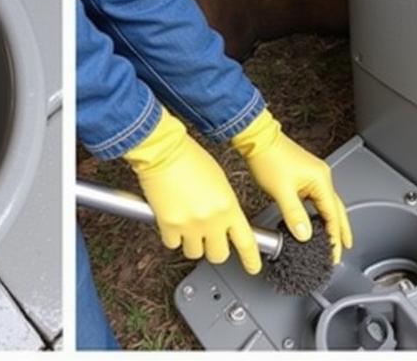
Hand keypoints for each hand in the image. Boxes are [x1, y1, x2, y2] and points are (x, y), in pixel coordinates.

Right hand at [124, 108, 261, 273]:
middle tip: (208, 239)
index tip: (252, 267)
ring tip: (186, 227)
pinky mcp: (169, 225)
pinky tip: (171, 222)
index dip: (251, 260)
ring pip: (195, 253)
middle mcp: (212, 220)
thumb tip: (223, 219)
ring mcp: (191, 225)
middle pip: (219, 254)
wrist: (164, 150)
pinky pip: (172, 244)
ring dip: (191, 243)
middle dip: (214, 248)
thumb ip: (224, 204)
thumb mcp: (219, 181)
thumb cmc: (189, 158)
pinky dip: (171, 237)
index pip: (247, 242)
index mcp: (229, 207)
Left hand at [232, 109, 352, 263]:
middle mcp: (321, 176)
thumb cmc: (268, 157)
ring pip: (326, 203)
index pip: (333, 215)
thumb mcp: (281, 190)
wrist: (256, 137)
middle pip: (336, 209)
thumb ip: (294, 215)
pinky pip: (316, 197)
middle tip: (344, 247)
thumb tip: (305, 235)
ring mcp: (313, 174)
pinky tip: (315, 218)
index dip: (334, 237)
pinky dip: (319, 211)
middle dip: (340, 230)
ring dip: (330, 221)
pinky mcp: (303, 174)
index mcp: (320, 179)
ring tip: (332, 237)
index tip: (334, 254)